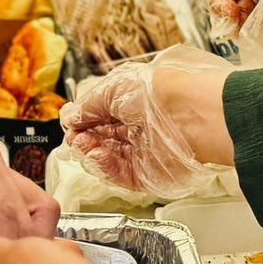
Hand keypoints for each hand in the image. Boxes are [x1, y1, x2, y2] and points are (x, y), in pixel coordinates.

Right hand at [60, 47, 232, 197]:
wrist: (193, 116)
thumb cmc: (159, 92)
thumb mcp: (113, 87)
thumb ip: (87, 105)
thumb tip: (69, 116)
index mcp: (130, 102)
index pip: (99, 115)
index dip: (82, 120)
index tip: (71, 123)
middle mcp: (136, 127)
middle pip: (100, 137)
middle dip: (83, 137)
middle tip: (74, 137)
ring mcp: (141, 151)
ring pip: (107, 157)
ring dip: (91, 152)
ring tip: (84, 145)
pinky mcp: (147, 174)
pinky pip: (119, 175)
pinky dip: (104, 168)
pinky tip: (97, 156)